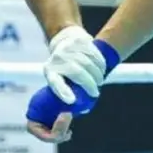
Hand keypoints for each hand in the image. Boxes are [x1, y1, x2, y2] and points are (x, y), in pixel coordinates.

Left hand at [25, 26, 109, 143]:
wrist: (64, 41)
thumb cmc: (63, 68)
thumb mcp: (58, 78)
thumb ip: (67, 92)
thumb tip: (80, 111)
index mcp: (50, 71)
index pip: (55, 82)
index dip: (63, 91)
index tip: (71, 101)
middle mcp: (57, 58)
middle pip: (76, 72)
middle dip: (89, 84)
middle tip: (95, 93)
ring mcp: (68, 48)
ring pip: (87, 62)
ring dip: (96, 75)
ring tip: (99, 82)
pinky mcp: (79, 41)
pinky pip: (93, 54)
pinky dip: (100, 64)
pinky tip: (102, 70)